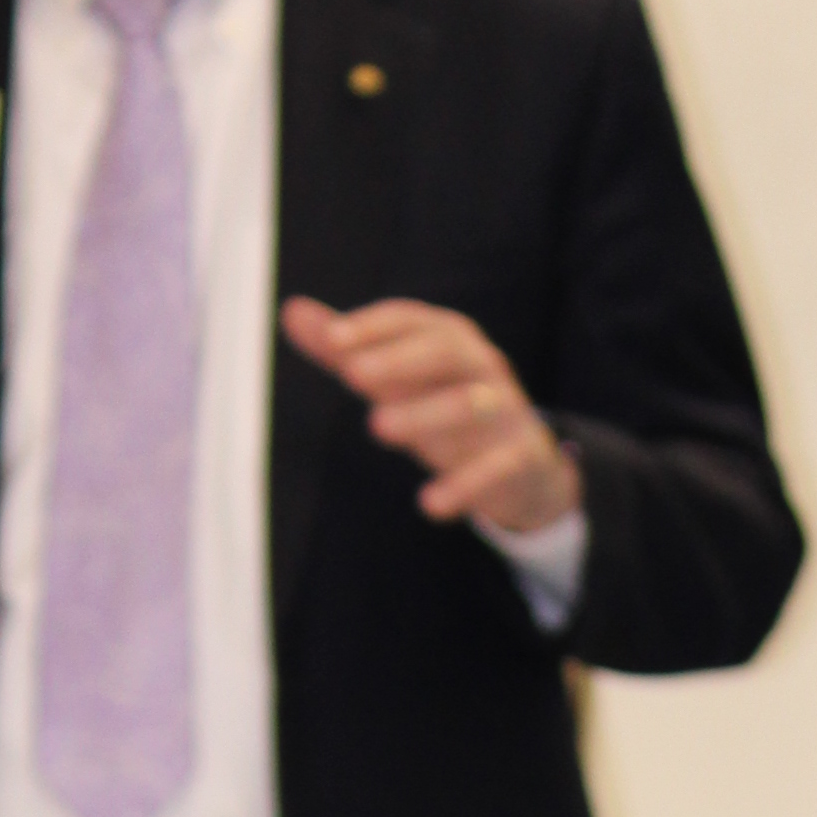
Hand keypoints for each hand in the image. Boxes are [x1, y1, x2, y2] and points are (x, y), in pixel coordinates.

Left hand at [280, 296, 581, 538]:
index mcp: (449, 338)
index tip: (332, 339)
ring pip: (472, 405)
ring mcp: (505, 410)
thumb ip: (347, 351)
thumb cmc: (446, 409)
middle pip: (445, 350)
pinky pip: (498, 467)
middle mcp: (480, 366)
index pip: (410, 319)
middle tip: (353, 375)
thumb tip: (292, 312)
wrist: (524, 465)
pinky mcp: (521, 457)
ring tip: (377, 427)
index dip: (372, 327)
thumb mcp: (397, 380)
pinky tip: (430, 504)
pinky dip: (466, 485)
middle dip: (401, 359)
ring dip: (426, 414)